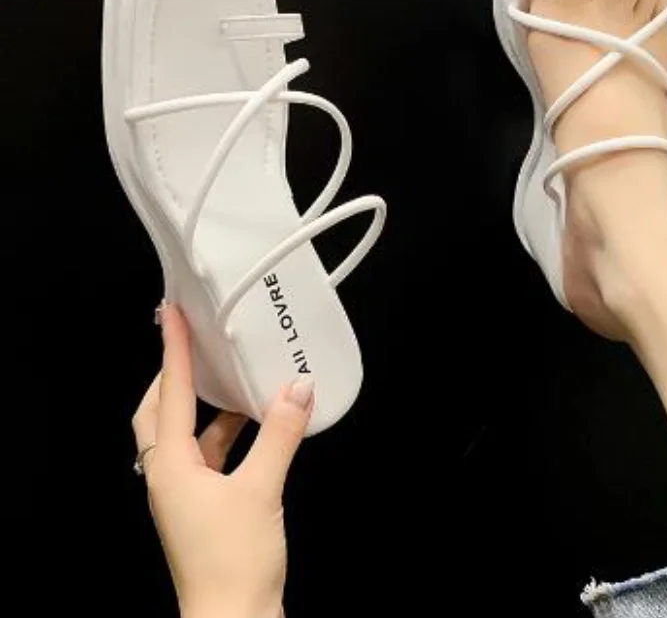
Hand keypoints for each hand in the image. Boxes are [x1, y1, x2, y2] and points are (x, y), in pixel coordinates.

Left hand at [131, 304, 313, 617]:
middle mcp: (167, 475)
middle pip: (158, 413)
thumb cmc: (234, 561)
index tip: (170, 314)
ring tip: (230, 380)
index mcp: (169, 466)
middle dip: (173, 377)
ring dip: (205, 406)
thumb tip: (298, 387)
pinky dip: (225, 435)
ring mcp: (183, 493)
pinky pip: (207, 456)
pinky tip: (252, 426)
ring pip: (184, 435)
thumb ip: (280, 434)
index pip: (170, 393)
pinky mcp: (202, 507)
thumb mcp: (261, 489)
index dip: (173, 350)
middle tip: (192, 346)